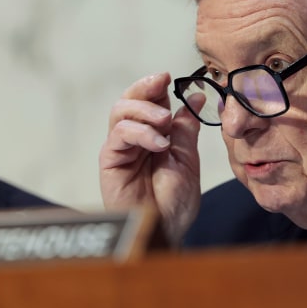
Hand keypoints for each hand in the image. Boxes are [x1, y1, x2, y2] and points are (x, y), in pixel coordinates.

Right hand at [99, 73, 200, 243]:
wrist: (165, 230)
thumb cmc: (175, 201)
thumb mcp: (187, 158)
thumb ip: (186, 129)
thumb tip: (196, 97)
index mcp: (155, 135)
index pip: (151, 102)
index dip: (158, 86)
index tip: (171, 77)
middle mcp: (134, 139)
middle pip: (129, 100)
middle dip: (145, 87)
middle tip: (161, 82)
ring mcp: (121, 149)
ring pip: (120, 111)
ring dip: (145, 110)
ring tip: (164, 122)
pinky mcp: (110, 161)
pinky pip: (119, 135)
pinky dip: (140, 133)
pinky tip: (158, 144)